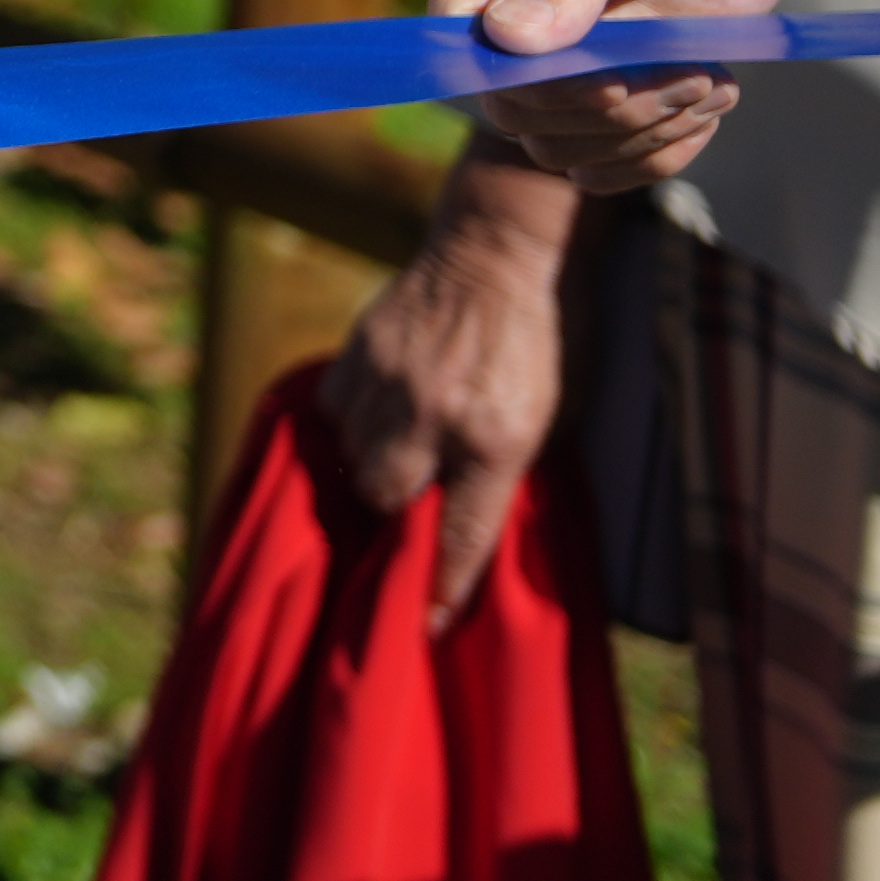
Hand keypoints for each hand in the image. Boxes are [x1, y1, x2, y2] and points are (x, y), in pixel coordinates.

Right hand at [328, 145, 579, 625]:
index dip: (444, 585)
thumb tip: (458, 520)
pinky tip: (376, 410)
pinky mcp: (360, 349)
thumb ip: (503, 468)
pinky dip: (350, 420)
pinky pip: (333, 409)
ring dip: (372, 461)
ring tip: (398, 446)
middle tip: (413, 499)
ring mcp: (391, 378)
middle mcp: (437, 413)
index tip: (426, 625)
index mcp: (498, 437)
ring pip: (353, 454)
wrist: (498, 254)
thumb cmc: (539, 345)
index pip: (462, 532)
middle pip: (388, 496)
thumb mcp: (546, 417)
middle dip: (398, 508)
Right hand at [429, 0, 807, 189]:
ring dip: (640, 134)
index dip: (519, 74)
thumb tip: (509, 41)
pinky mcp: (613, 77)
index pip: (458, 36)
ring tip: (706, 85)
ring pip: (558, 142)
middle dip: (602, 110)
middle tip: (683, 77)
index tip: (605, 74)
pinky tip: (709, 101)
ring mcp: (561, 45)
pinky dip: (661, 149)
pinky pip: (610, 154)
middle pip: (511, 106)